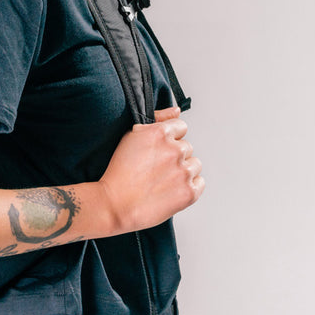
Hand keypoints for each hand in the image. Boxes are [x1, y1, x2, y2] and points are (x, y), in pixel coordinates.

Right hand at [99, 106, 204, 233]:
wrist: (114, 204)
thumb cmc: (119, 173)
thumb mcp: (131, 137)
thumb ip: (157, 119)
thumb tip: (177, 110)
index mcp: (159, 133)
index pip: (180, 127)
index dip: (170, 138)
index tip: (159, 150)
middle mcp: (174, 150)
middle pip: (187, 147)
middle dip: (175, 156)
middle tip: (156, 168)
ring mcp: (183, 171)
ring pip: (194, 165)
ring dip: (183, 171)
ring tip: (163, 180)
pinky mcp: (189, 192)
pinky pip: (200, 183)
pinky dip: (189, 186)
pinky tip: (172, 189)